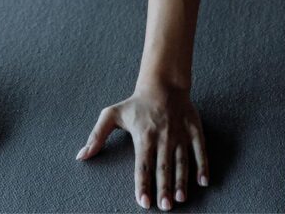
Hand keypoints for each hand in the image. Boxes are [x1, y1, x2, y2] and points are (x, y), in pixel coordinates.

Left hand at [76, 85, 208, 209]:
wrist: (162, 83)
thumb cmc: (135, 103)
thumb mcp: (112, 115)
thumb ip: (96, 136)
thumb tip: (80, 156)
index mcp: (143, 135)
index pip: (142, 165)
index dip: (142, 184)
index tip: (143, 202)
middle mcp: (162, 136)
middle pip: (163, 166)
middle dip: (164, 188)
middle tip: (164, 207)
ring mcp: (179, 133)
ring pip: (181, 161)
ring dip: (181, 181)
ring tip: (180, 199)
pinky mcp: (193, 129)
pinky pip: (199, 149)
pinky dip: (203, 165)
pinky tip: (203, 182)